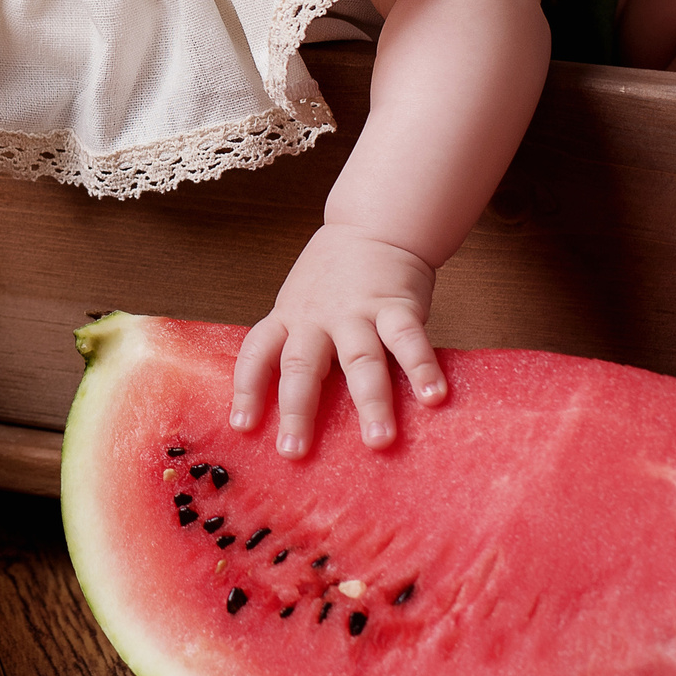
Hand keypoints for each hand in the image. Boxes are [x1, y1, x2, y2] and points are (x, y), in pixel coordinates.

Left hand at [229, 222, 448, 456]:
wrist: (374, 224)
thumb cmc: (333, 277)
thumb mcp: (299, 304)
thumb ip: (299, 347)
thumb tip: (297, 412)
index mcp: (288, 319)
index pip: (257, 353)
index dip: (247, 389)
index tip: (242, 425)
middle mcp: (316, 318)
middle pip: (301, 365)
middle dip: (297, 411)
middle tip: (294, 451)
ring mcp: (356, 311)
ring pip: (360, 358)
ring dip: (370, 401)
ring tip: (378, 439)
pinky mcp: (395, 304)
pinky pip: (408, 338)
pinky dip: (422, 367)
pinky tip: (433, 396)